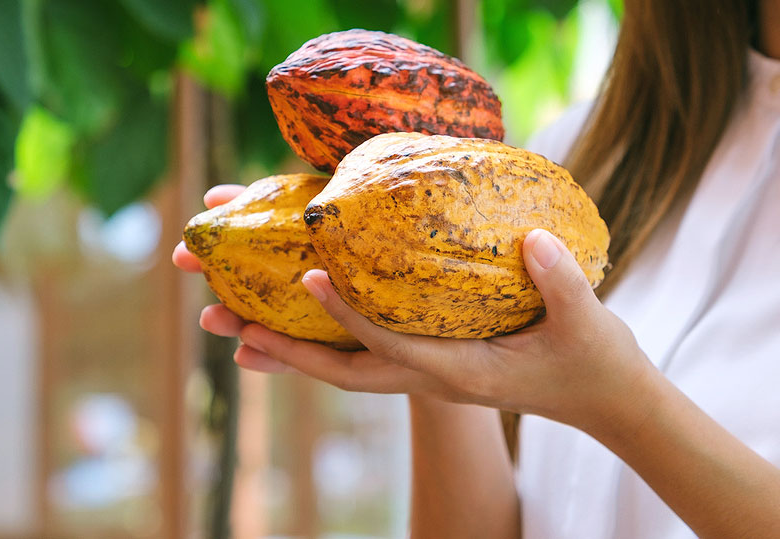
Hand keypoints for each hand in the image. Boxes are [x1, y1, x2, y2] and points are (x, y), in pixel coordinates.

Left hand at [179, 199, 653, 430]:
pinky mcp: (432, 361)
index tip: (308, 279)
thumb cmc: (596, 363)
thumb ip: (563, 283)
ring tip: (238, 334)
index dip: (348, 315)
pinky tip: (302, 325)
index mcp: (463, 374)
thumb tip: (535, 238)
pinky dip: (327, 344)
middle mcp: (435, 380)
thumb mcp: (588, 324)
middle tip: (232, 328)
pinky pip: (366, 356)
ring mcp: (430, 375)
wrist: (604, 399)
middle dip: (289, 354)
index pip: (392, 345)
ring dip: (294, 354)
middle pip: (347, 374)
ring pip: (348, 370)